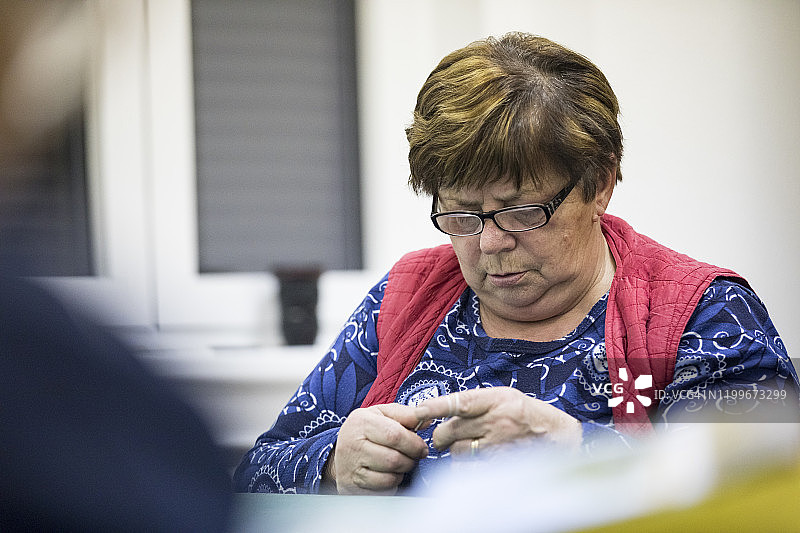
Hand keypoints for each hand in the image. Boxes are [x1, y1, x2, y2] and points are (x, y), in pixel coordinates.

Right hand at [325, 403, 427, 494]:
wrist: (340, 454)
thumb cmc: (366, 431)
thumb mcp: (382, 414)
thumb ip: (405, 414)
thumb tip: (427, 417)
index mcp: (361, 421)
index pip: (394, 435)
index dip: (414, 443)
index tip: (422, 447)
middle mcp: (353, 444)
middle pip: (394, 458)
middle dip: (411, 459)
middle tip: (414, 456)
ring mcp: (351, 467)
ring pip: (390, 475)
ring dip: (402, 471)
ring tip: (401, 463)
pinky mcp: (353, 485)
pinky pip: (384, 488)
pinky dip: (393, 482)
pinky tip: (390, 473)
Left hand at [413, 387, 581, 455]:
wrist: (560, 436)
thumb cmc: (527, 414)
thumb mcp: (505, 396)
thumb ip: (477, 403)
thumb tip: (445, 410)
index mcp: (495, 399)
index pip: (458, 402)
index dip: (435, 407)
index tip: (418, 412)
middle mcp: (496, 420)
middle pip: (450, 431)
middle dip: (440, 437)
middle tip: (442, 438)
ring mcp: (499, 445)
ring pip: (457, 452)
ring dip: (454, 452)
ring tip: (465, 448)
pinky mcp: (502, 465)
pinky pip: (470, 469)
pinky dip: (466, 467)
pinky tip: (474, 462)